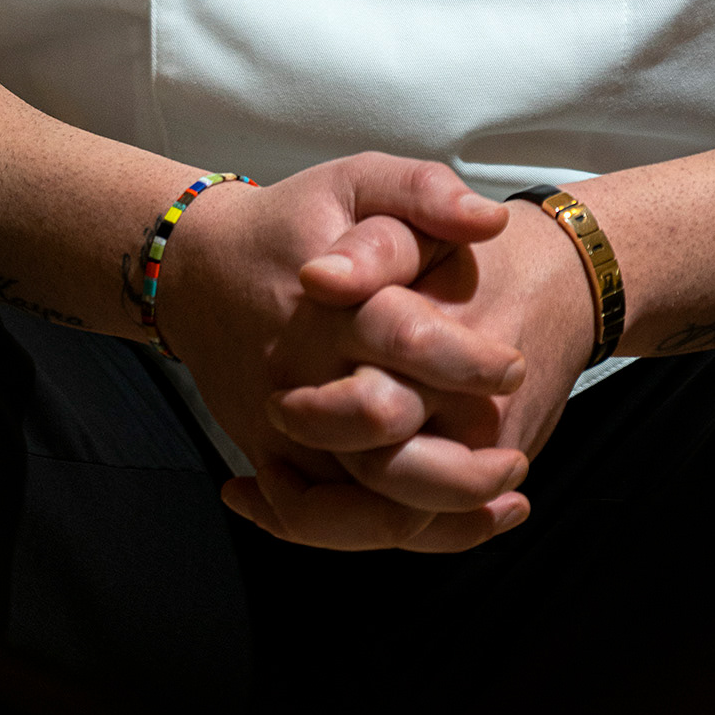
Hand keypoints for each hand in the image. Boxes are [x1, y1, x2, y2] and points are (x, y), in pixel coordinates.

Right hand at [157, 154, 533, 549]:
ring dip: (432, 516)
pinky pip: (314, 519)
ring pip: (352, 497)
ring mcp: (281, 423)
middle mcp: (302, 368)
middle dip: (459, 462)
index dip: (466, 360)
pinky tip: (432, 527)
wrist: (198, 270)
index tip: (514, 368)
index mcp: (332, 299)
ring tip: (500, 505)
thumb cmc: (294, 222)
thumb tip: (492, 219)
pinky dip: (370, 533)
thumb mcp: (357, 180)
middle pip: (379, 432)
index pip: (402, 335)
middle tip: (515, 460)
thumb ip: (424, 192)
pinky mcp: (267, 456)